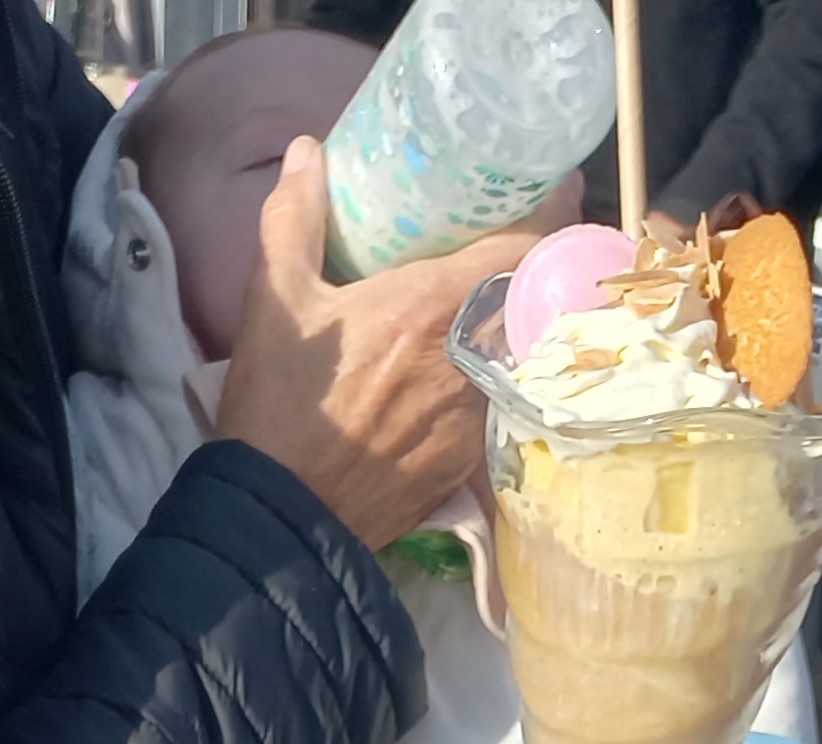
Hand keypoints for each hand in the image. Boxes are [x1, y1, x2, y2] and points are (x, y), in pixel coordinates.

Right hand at [213, 134, 533, 550]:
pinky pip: (501, 402)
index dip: (546, 214)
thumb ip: (294, 216)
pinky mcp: (473, 458)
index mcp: (435, 304)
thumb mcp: (275, 300)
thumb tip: (309, 150)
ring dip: (520, 327)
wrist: (286, 516)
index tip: (546, 193)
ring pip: (523, 353)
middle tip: (520, 245)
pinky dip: (497, 380)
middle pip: (534, 297)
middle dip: (533, 269)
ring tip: (503, 307)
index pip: (527, 245)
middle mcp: (474, 356)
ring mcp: (480, 413)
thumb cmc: (281, 402)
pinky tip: (473, 373)